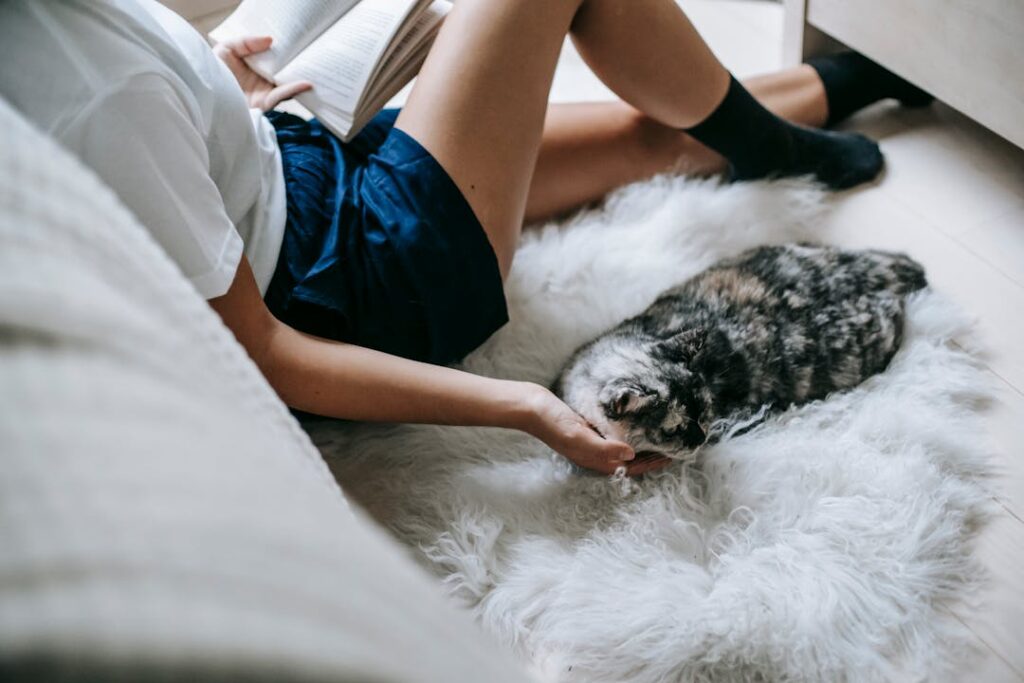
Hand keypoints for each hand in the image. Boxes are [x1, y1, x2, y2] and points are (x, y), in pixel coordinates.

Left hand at [213, 36, 312, 111]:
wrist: (205, 97)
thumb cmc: (213, 74)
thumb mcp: (226, 49)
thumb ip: (246, 42)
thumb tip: (270, 40)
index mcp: (255, 67)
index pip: (275, 58)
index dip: (285, 51)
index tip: (297, 42)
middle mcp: (262, 81)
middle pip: (285, 71)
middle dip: (298, 64)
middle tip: (311, 53)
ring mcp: (265, 93)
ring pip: (287, 84)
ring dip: (300, 77)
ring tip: (314, 67)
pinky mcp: (264, 104)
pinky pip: (282, 96)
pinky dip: (294, 89)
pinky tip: (306, 84)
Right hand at [517, 385, 671, 475]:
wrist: (531, 406)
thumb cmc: (553, 422)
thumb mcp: (578, 434)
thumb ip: (603, 447)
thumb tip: (631, 455)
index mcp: (595, 459)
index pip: (631, 467)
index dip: (652, 464)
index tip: (673, 456)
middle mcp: (595, 453)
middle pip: (630, 461)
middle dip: (651, 457)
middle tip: (674, 446)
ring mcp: (592, 441)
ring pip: (624, 449)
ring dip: (642, 445)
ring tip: (661, 437)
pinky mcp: (588, 428)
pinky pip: (614, 435)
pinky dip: (629, 433)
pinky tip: (636, 423)